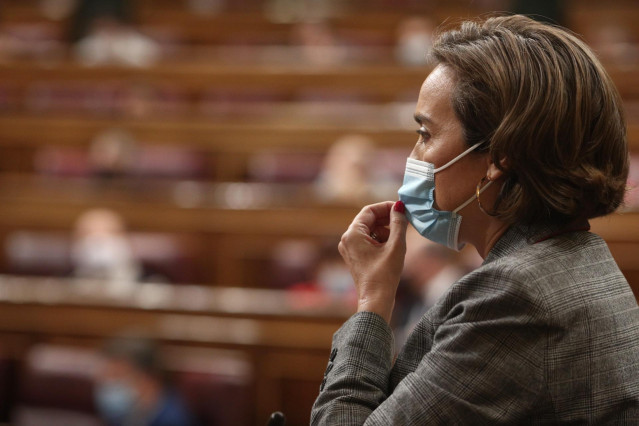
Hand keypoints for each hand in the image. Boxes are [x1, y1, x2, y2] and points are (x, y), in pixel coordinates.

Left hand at [338, 200, 407, 322]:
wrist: (376, 300)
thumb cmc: (385, 274)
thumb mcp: (395, 246)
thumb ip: (398, 223)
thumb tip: (400, 206)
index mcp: (352, 234)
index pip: (369, 210)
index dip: (386, 207)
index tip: (402, 209)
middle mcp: (347, 239)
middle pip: (368, 220)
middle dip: (387, 219)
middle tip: (404, 221)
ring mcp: (349, 248)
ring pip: (369, 230)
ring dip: (385, 231)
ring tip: (399, 240)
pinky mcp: (355, 256)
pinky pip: (367, 241)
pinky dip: (380, 240)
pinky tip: (392, 248)